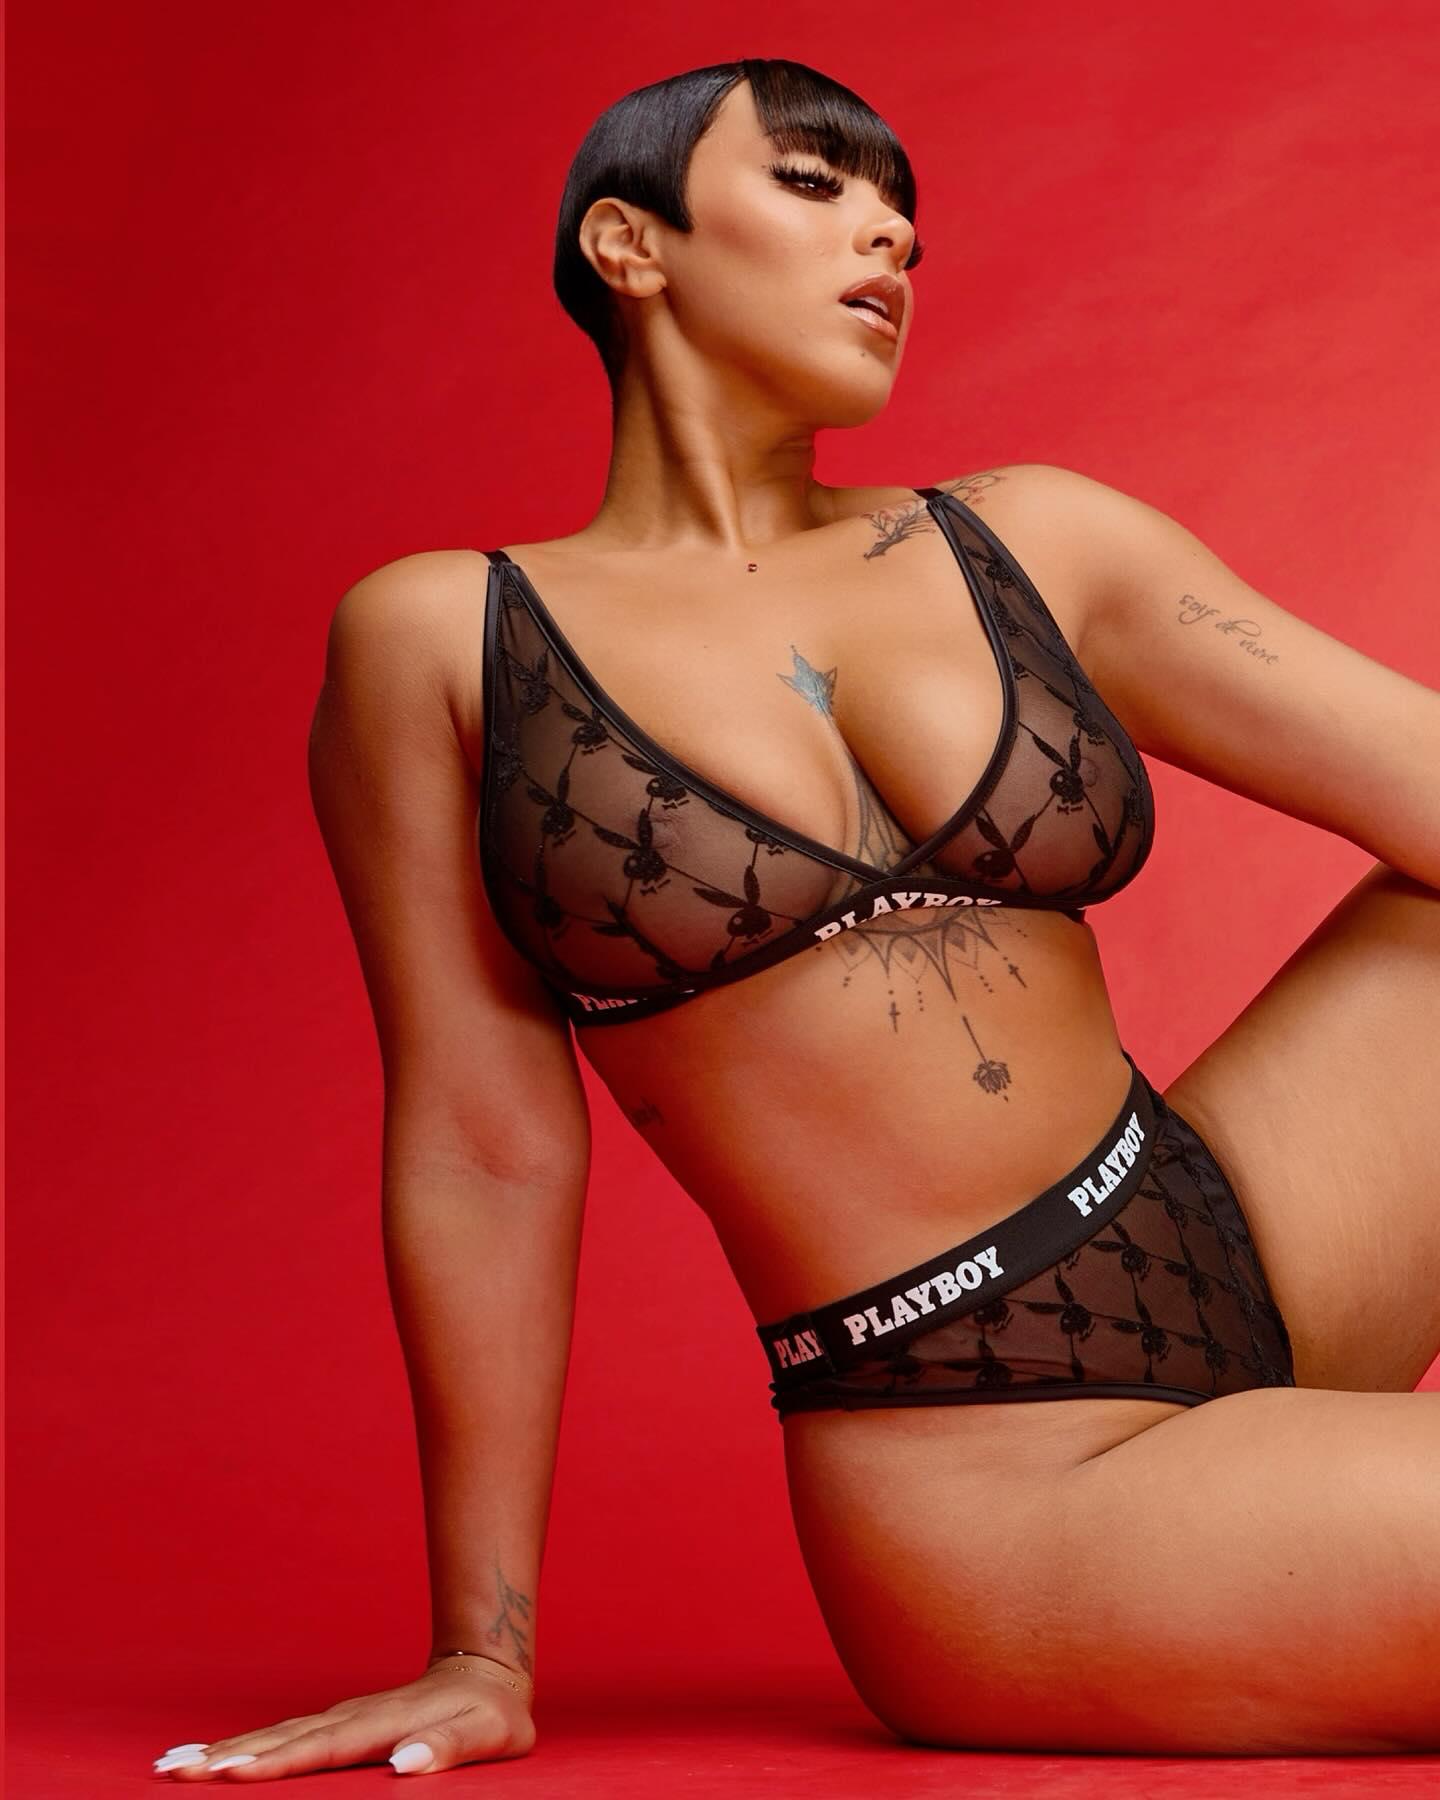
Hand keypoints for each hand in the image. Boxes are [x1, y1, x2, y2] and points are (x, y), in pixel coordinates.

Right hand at [151, 1662, 535, 1779]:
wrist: (485, 1670)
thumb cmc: (490, 1714)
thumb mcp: (487, 1735)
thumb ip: (448, 1747)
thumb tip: (406, 1763)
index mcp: (381, 1725)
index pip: (320, 1749)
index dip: (274, 1763)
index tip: (227, 1772)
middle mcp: (352, 1717)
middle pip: (282, 1739)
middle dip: (227, 1756)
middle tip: (173, 1770)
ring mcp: (341, 1717)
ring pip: (275, 1734)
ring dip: (225, 1749)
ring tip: (173, 1763)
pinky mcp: (337, 1723)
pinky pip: (283, 1735)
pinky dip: (245, 1745)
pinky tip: (213, 1755)